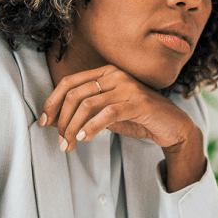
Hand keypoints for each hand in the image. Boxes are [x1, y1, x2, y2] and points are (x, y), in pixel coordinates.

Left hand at [40, 65, 205, 190]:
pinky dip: (91, 127)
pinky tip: (84, 138)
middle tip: (60, 140)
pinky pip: (107, 114)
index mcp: (107, 72)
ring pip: (88, 105)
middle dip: (62, 120)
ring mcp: (128, 87)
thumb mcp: (108, 113)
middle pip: (75, 94)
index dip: (52, 101)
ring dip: (73, 127)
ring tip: (69, 144)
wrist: (172, 126)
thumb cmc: (139, 118)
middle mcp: (116, 75)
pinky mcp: (138, 103)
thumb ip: (87, 112)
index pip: (69, 82)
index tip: (44, 121)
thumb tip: (56, 121)